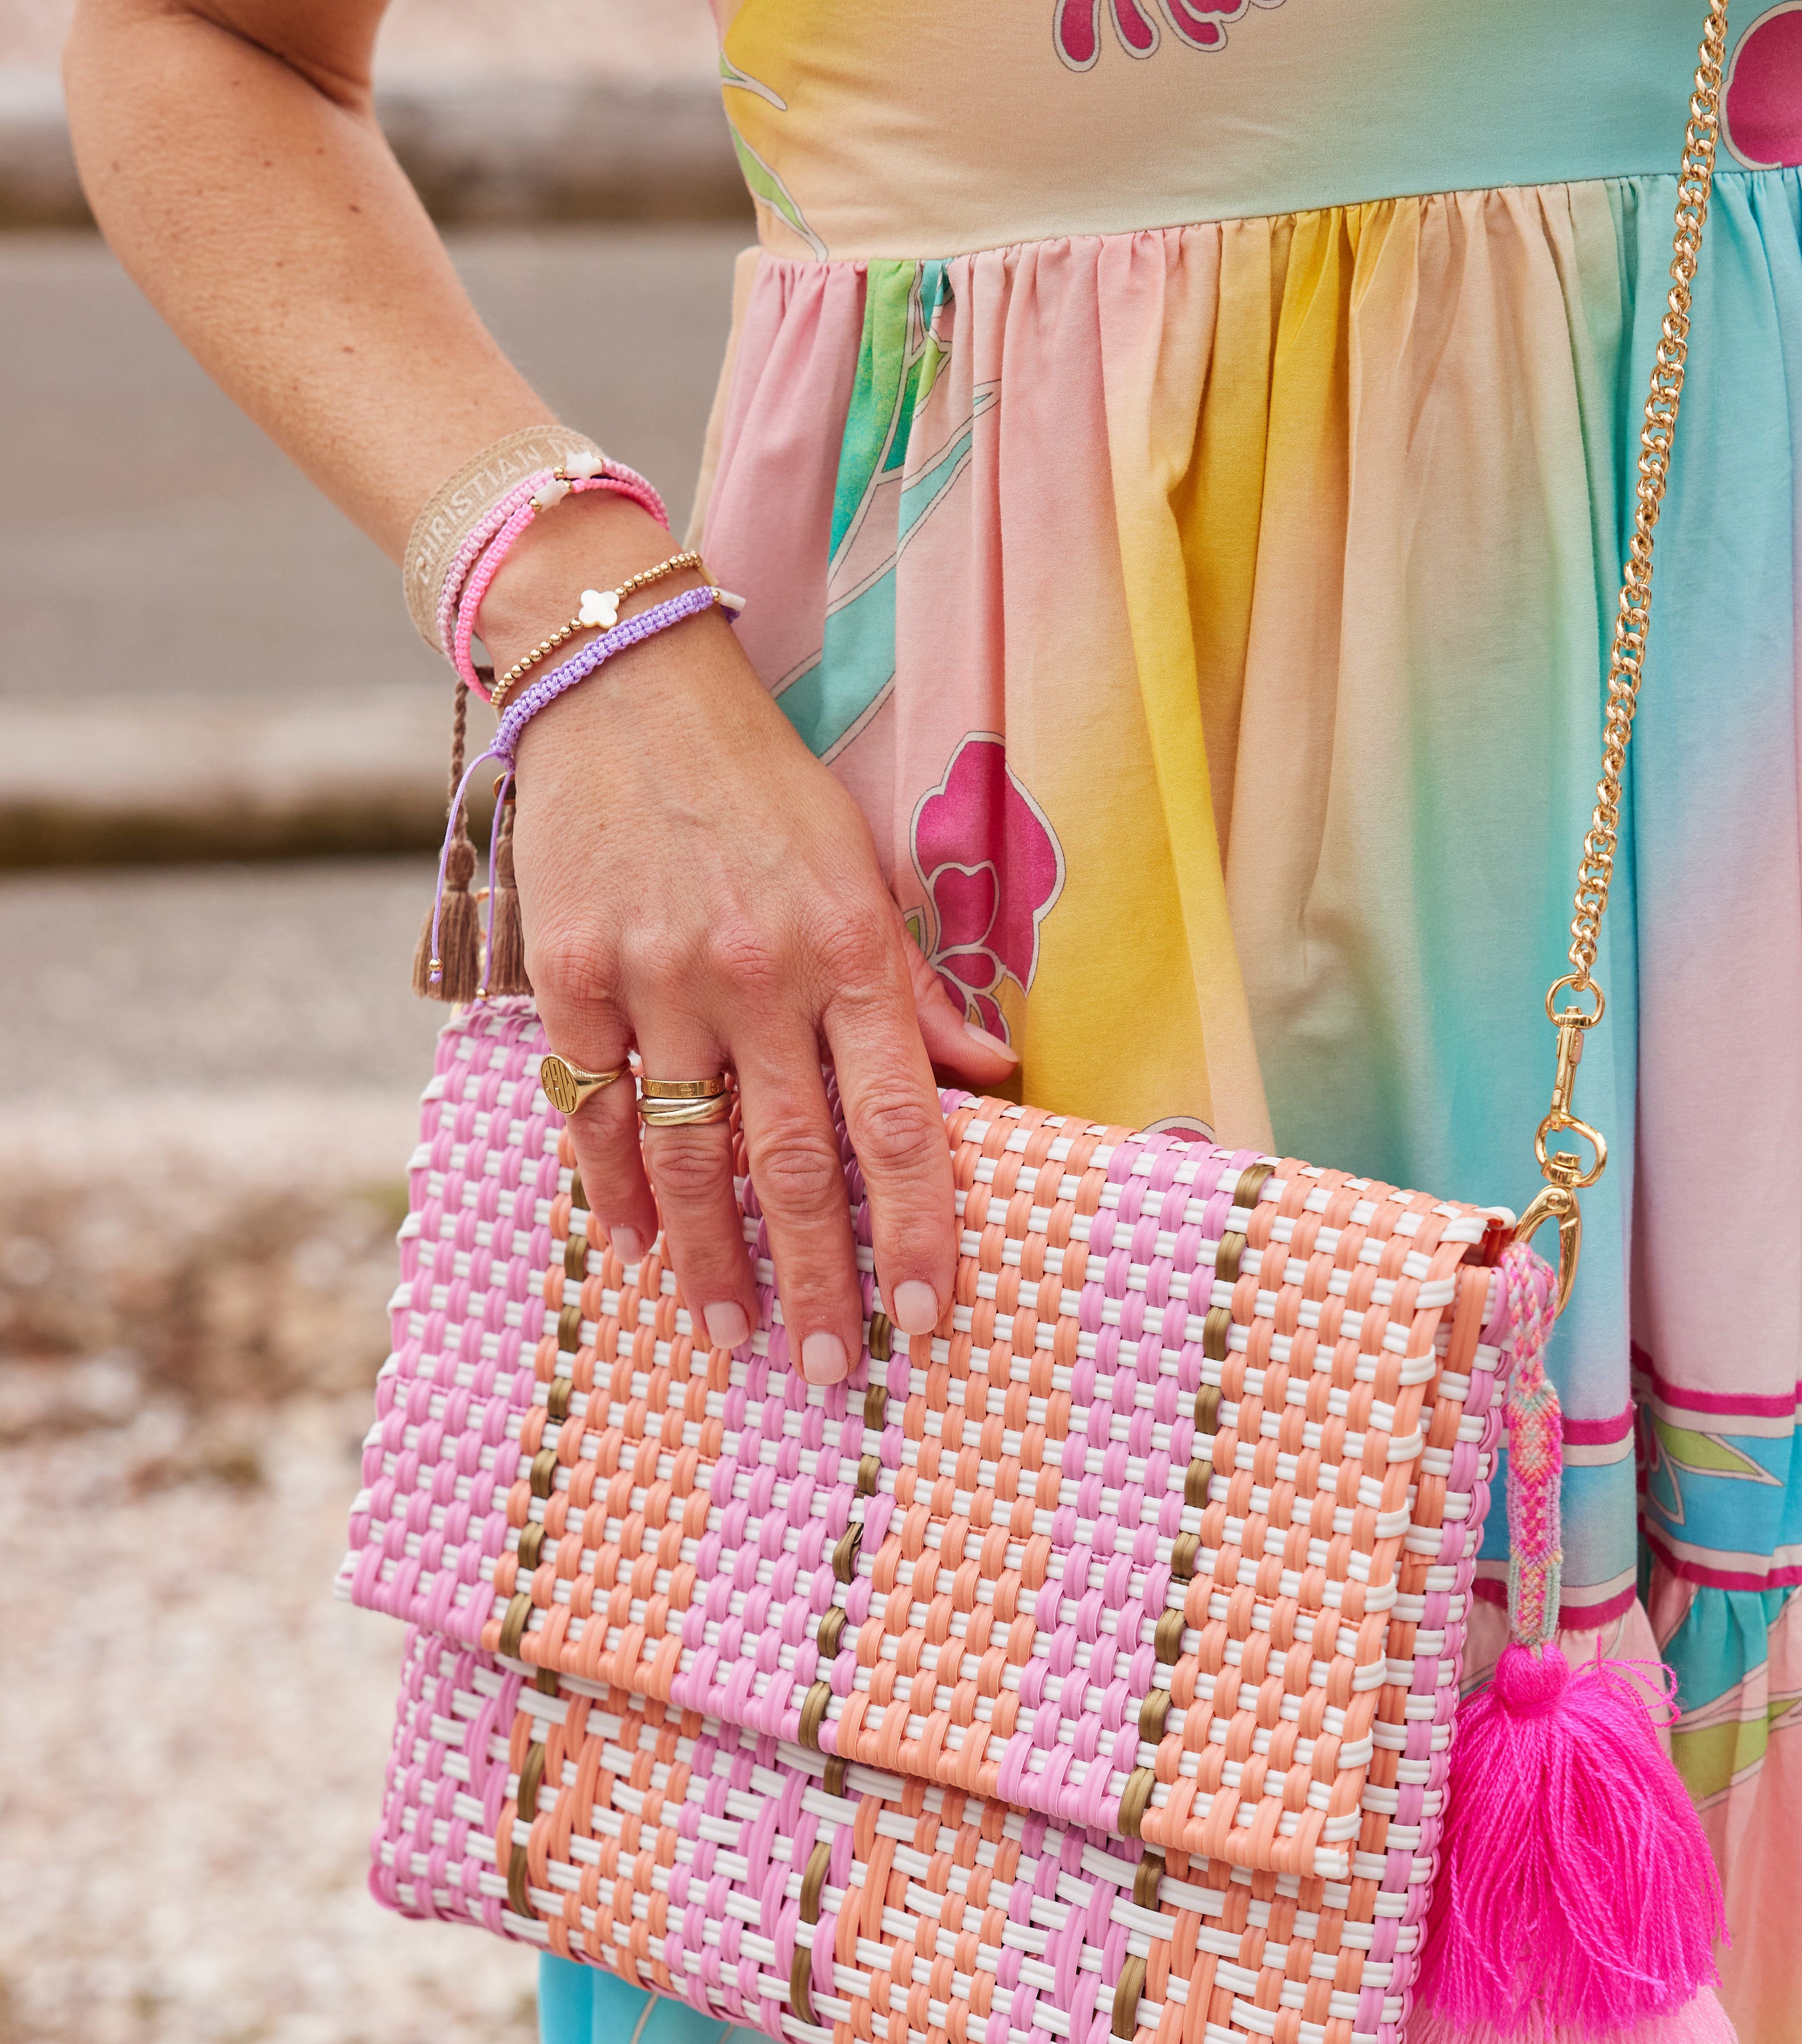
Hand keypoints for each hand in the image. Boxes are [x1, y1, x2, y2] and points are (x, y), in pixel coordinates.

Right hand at [477, 499, 1017, 1381]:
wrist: (621, 673)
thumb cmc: (761, 784)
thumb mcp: (861, 869)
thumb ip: (914, 990)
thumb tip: (989, 1085)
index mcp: (848, 951)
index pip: (899, 1124)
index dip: (915, 1231)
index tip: (923, 1316)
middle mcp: (758, 972)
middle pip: (797, 1162)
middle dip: (816, 1279)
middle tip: (826, 1370)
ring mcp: (657, 974)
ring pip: (690, 1154)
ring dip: (712, 1260)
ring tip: (731, 1336)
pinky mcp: (570, 967)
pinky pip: (596, 1103)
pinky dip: (614, 1183)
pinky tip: (633, 1243)